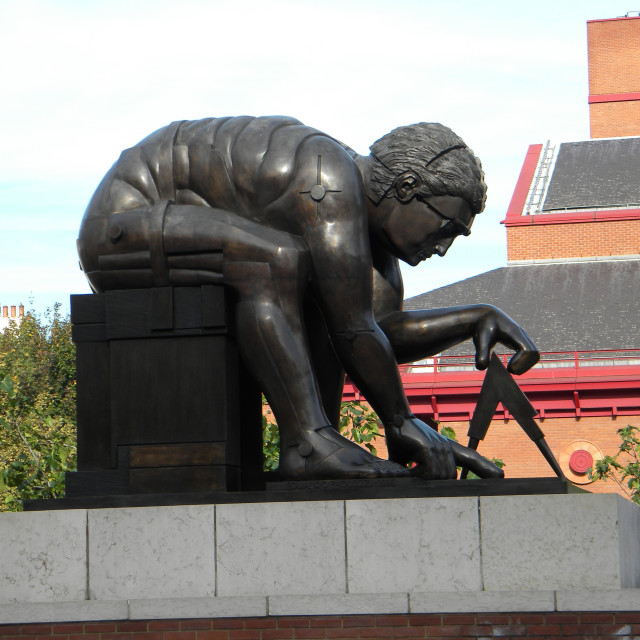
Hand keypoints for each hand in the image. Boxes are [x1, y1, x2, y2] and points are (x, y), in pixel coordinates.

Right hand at [386, 416, 503, 479]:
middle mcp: (446, 447)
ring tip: (410, 468)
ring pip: (440, 476)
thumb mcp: (412, 456)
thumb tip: (414, 484)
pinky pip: (430, 472)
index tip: (500, 476)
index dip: (485, 468)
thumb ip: (419, 469)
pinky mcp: (427, 447)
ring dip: (424, 478)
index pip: (471, 458)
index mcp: (446, 448)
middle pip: (450, 477)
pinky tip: (410, 468)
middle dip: (437, 483)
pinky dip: (419, 474)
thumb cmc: (401, 437)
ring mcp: (438, 447)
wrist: (395, 417)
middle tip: (417, 476)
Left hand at [473, 305, 538, 374]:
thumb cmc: (482, 327)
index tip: (509, 369)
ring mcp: (523, 338)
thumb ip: (480, 353)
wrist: (485, 317)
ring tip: (511, 371)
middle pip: (534, 353)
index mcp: (513, 332)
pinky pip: (530, 354)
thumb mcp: (479, 339)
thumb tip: (482, 367)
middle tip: (510, 372)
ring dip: (526, 366)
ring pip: (534, 355)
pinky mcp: (522, 342)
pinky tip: (511, 367)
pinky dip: (524, 363)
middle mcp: (522, 335)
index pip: (527, 350)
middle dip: (524, 366)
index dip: (521, 362)